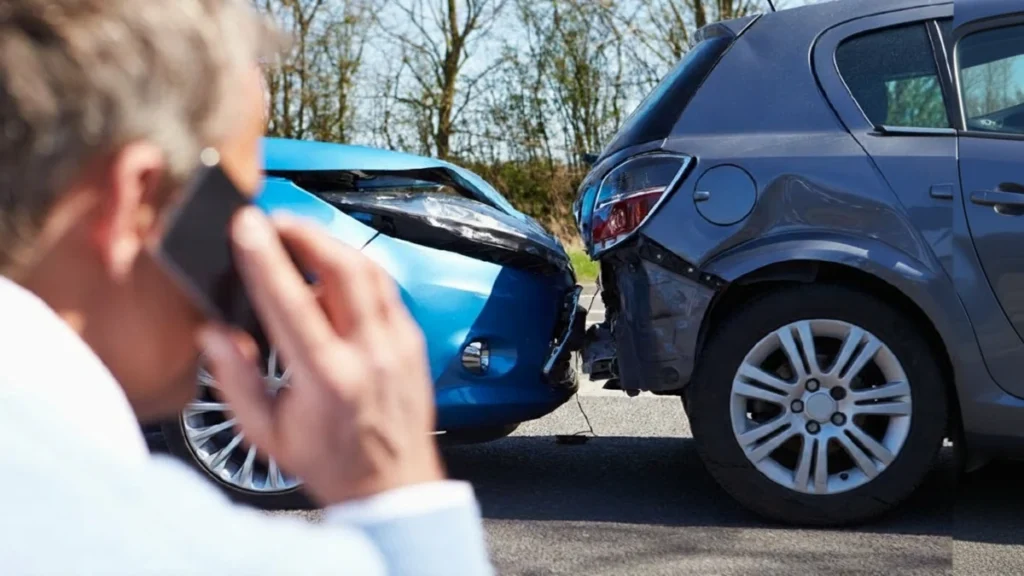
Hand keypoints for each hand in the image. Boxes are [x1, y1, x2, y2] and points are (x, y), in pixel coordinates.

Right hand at [199, 207, 443, 504]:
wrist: (393, 487)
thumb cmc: (331, 463)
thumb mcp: (267, 433)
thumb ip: (235, 380)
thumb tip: (213, 333)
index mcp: (328, 379)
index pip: (292, 301)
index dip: (265, 257)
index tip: (245, 225)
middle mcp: (370, 354)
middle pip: (342, 268)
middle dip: (304, 232)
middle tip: (274, 221)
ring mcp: (398, 344)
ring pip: (370, 270)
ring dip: (331, 244)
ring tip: (299, 237)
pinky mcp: (413, 341)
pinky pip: (386, 288)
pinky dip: (357, 269)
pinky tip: (333, 270)